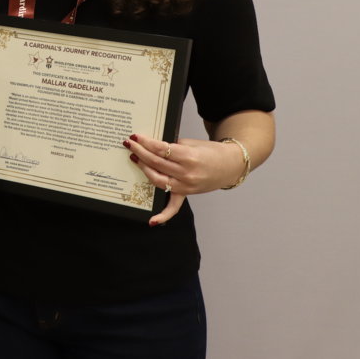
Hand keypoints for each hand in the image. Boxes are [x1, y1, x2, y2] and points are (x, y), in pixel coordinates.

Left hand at [124, 134, 246, 225]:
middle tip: (129, 144)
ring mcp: (186, 186)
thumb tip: (153, 147)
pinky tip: (151, 221)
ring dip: (143, 169)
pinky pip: (174, 207)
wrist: (230, 165)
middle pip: (156, 163)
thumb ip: (173, 146)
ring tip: (135, 158)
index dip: (145, 142)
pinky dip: (163, 216)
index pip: (160, 149)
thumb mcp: (192, 143)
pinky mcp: (187, 194)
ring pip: (158, 180)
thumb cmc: (211, 152)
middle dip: (140, 152)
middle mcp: (186, 173)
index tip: (136, 137)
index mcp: (188, 156)